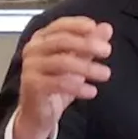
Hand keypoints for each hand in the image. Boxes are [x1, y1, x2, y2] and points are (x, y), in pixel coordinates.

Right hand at [12, 17, 112, 138]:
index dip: (77, 24)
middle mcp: (33, 50)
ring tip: (105, 74)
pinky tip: (92, 91)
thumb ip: (90, 44)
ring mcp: (31, 67)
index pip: (60, 25)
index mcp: (42, 39)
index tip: (94, 27)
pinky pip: (58, 83)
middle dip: (87, 44)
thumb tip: (106, 28)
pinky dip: (78, 87)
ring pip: (62, 62)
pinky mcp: (33, 85)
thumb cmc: (56, 84)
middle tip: (106, 50)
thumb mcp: (77, 62)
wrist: (39, 113)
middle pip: (62, 41)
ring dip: (87, 68)